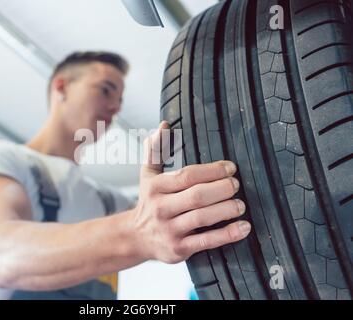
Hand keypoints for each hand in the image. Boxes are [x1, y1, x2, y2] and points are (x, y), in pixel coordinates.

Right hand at [130, 121, 250, 263]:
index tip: (230, 167)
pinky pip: (206, 241)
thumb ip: (156, 150)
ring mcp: (169, 230)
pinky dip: (228, 234)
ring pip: (202, 217)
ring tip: (241, 204)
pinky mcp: (179, 249)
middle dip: (222, 188)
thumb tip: (164, 125)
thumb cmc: (148, 202)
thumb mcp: (147, 175)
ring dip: (227, 209)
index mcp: (155, 187)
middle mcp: (161, 208)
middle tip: (236, 184)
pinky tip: (243, 227)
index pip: (187, 176)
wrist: (136, 237)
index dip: (212, 170)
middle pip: (197, 196)